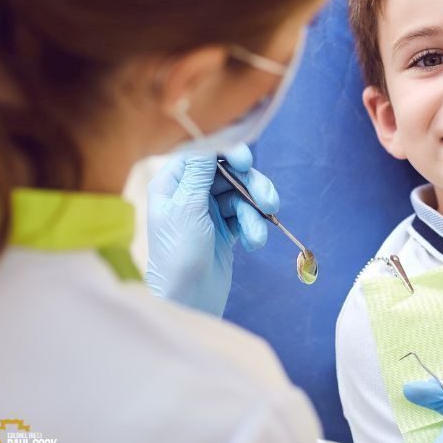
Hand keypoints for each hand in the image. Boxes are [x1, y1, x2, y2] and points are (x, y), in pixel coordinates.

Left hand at [145, 143, 278, 315]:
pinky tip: (254, 243)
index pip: (202, 154)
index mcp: (173, 183)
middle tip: (269, 201)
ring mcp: (209, 211)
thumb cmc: (179, 254)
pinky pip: (246, 215)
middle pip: (228, 173)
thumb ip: (200, 173)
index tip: (246, 161)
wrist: (187, 299)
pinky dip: (254, 226)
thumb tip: (209, 143)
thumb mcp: (188, 208)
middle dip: (251, 186)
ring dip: (255, 211)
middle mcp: (190, 193)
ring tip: (260, 234)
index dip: (226, 153)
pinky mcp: (225, 228)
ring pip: (242, 194)